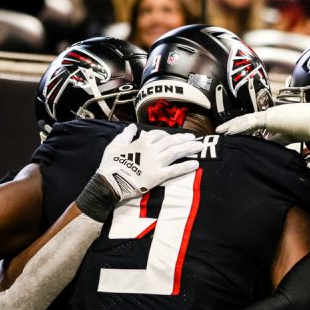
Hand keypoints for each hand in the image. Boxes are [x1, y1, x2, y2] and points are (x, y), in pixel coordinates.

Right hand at [75, 125, 202, 220]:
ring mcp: (156, 162)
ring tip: (200, 146)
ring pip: (176, 152)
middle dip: (184, 138)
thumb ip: (126, 135)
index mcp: (142, 142)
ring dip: (189, 148)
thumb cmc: (111, 163)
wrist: (110, 182)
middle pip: (172, 141)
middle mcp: (152, 150)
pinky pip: (175, 170)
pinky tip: (196, 164)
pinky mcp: (158, 176)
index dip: (167, 135)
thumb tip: (132, 127)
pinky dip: (186, 166)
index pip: (159, 134)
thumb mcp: (115, 145)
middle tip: (194, 138)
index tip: (173, 137)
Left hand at [216, 102, 309, 144]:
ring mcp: (270, 115)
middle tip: (220, 132)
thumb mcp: (291, 136)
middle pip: (247, 121)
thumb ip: (279, 139)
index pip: (255, 124)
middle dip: (233, 127)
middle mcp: (270, 115)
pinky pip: (251, 123)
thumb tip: (268, 144)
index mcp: (275, 119)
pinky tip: (230, 132)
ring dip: (232, 126)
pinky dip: (239, 127)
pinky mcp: (271, 118)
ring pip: (246, 121)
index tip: (233, 135)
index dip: (243, 129)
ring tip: (221, 132)